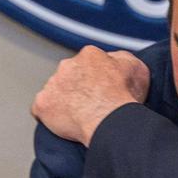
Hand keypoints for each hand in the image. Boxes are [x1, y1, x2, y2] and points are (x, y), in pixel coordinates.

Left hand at [32, 46, 149, 146]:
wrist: (109, 120)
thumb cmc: (124, 98)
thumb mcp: (136, 67)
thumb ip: (121, 59)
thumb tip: (113, 59)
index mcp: (90, 55)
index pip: (88, 62)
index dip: (95, 78)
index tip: (101, 89)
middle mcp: (68, 65)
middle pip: (70, 75)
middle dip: (77, 87)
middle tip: (91, 104)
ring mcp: (52, 84)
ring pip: (55, 91)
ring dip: (64, 100)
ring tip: (79, 116)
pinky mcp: (42, 104)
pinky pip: (41, 110)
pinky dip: (50, 116)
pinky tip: (65, 123)